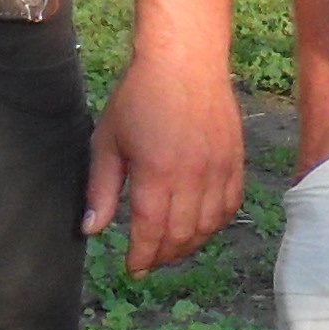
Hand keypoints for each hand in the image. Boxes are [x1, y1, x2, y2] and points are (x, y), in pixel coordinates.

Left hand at [86, 53, 247, 272]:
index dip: (142, 257)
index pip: (152, 231)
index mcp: (157, 172)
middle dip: (163, 256)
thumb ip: (102, 189)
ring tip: (172, 248)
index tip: (132, 269)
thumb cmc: (139, 97)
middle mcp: (193, 175)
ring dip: (189, 244)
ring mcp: (219, 167)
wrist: (185, 61)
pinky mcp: (236, 159)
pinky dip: (216, 223)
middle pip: (182, 235)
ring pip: (209, 225)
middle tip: (149, 261)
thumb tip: (92, 229)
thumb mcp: (107, 141)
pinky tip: (200, 226)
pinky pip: (231, 205)